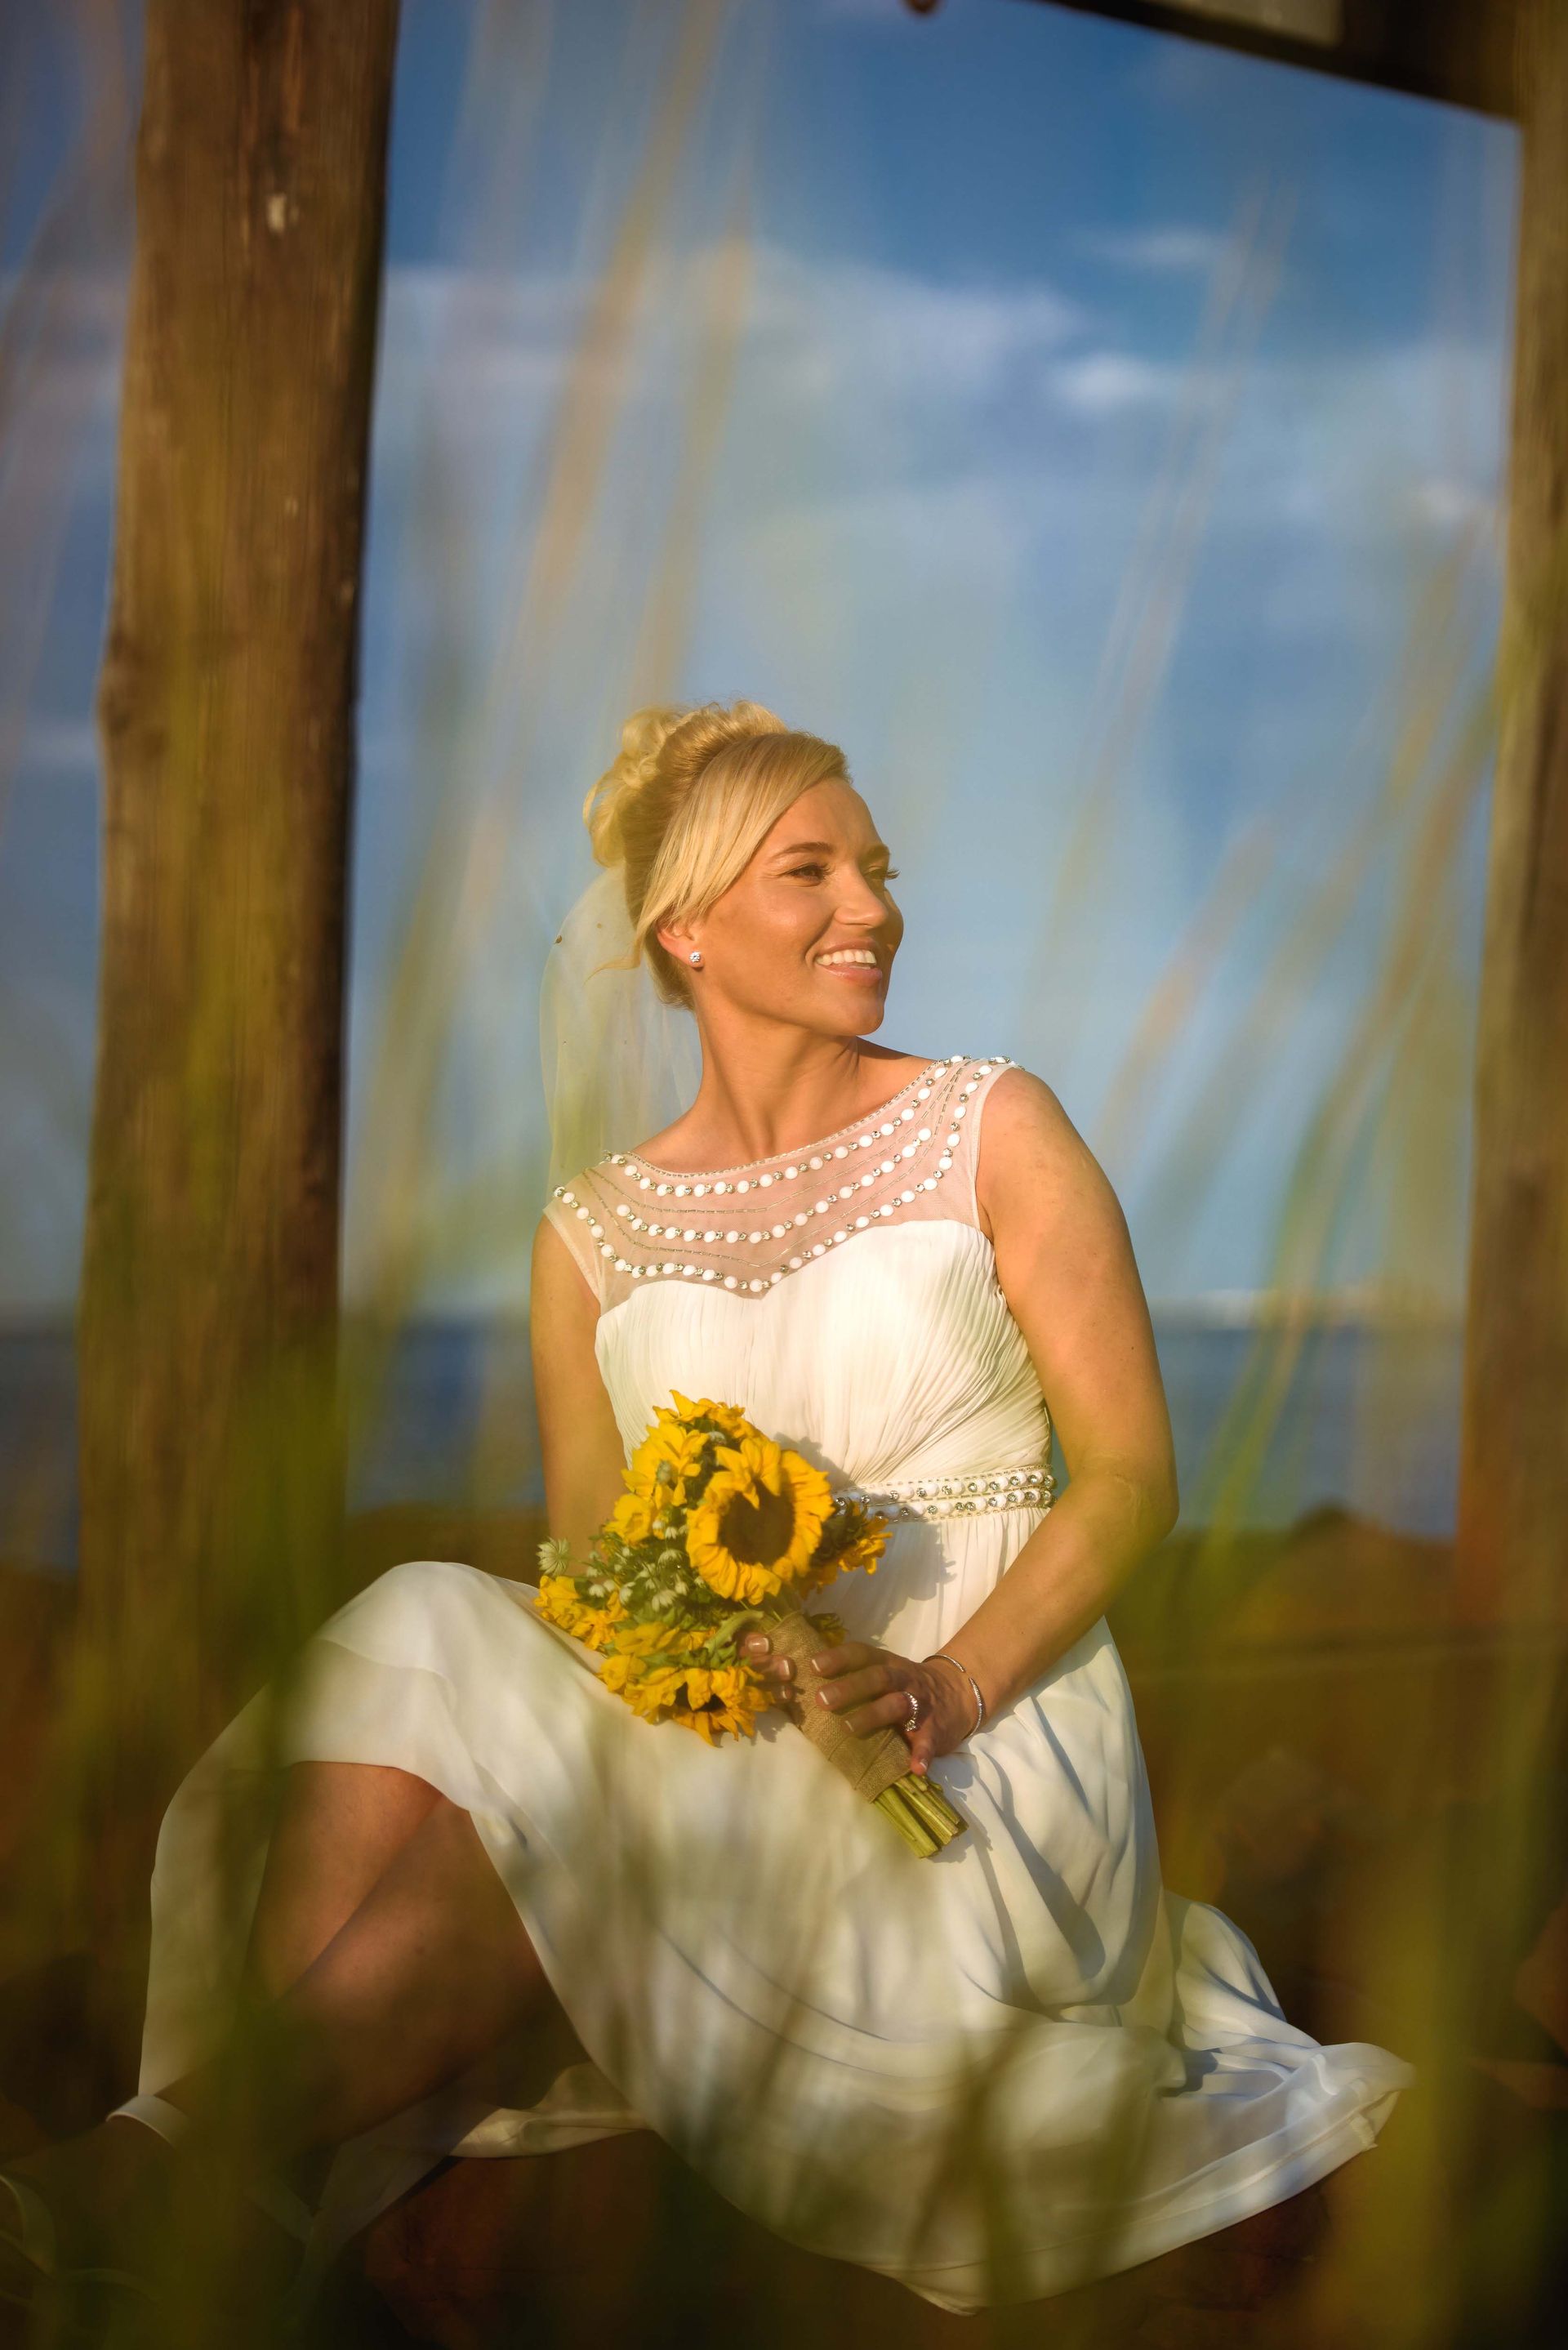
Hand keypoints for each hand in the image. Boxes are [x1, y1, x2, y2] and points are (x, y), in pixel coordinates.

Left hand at [740, 1631, 970, 1772]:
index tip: (813, 1665)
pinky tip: (914, 1767)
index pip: (861, 1654)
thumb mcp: (885, 1673)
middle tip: (821, 1699)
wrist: (959, 1694)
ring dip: (873, 1715)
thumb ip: (855, 1677)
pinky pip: (929, 1740)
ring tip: (849, 1728)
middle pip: (877, 1677)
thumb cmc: (905, 1686)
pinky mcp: (936, 1728)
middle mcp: (903, 1679)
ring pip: (897, 1704)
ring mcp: (921, 1702)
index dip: (838, 1657)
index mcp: (887, 1664)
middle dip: (849, 1687)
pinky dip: (922, 1753)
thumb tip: (806, 1683)